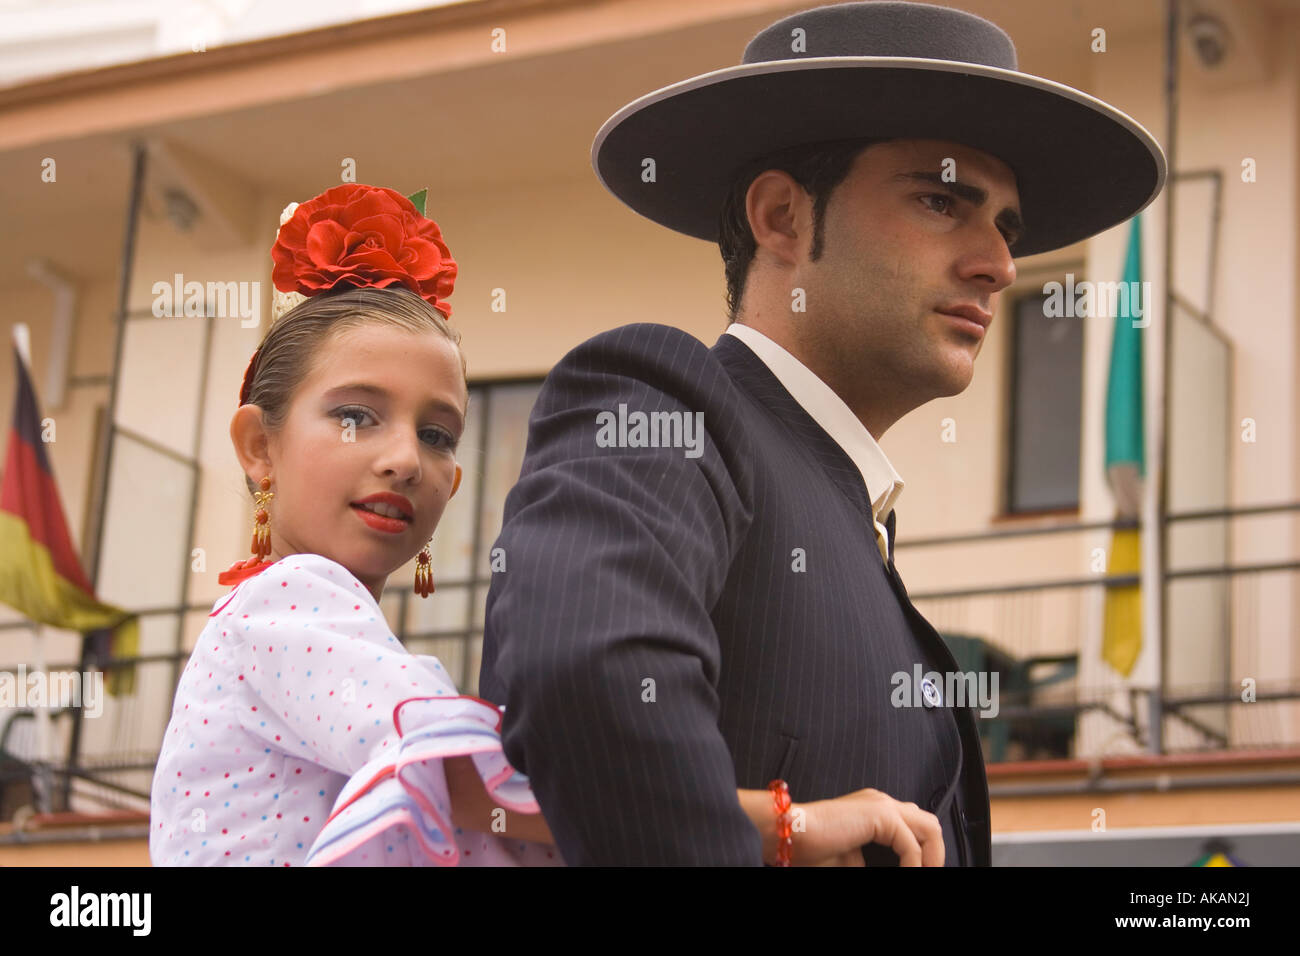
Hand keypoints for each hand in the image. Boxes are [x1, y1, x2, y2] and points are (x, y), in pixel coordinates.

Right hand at [794, 788, 943, 865]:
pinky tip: (906, 874)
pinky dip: (914, 864)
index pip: (913, 826)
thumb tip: (897, 870)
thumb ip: (873, 863)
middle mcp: (880, 802)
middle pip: (928, 824)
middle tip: (928, 875)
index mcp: (872, 811)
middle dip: (934, 854)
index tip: (917, 873)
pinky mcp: (880, 814)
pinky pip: (911, 844)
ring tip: (923, 875)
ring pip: (930, 829)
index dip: (923, 853)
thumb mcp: (851, 861)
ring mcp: (881, 805)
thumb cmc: (808, 848)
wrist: (788, 833)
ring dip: (931, 857)